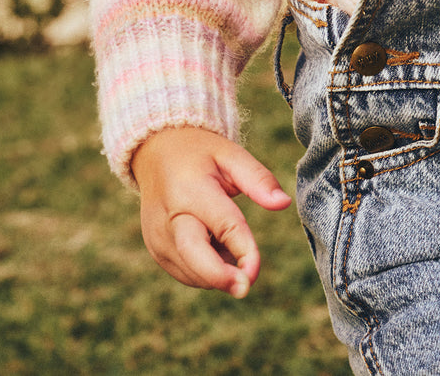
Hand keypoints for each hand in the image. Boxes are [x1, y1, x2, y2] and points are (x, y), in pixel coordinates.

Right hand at [132, 125, 291, 297]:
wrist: (157, 153)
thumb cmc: (200, 155)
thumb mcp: (230, 155)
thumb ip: (258, 178)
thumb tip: (283, 203)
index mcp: (190, 188)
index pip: (222, 224)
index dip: (242, 249)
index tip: (255, 271)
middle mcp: (169, 216)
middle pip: (194, 255)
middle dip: (220, 276)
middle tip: (246, 287)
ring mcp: (158, 237)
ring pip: (192, 270)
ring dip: (219, 273)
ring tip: (233, 245)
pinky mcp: (156, 251)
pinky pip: (186, 272)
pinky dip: (206, 271)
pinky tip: (216, 248)